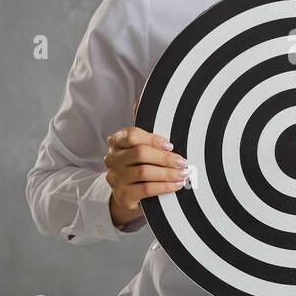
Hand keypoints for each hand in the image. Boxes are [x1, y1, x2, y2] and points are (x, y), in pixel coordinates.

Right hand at [104, 99, 188, 226]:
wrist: (128, 195)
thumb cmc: (139, 165)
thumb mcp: (142, 145)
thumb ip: (144, 127)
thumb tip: (140, 100)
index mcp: (116, 141)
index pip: (132, 136)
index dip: (153, 139)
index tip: (171, 145)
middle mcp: (112, 158)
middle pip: (140, 154)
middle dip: (165, 158)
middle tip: (183, 162)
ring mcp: (115, 178)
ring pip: (144, 172)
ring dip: (168, 173)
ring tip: (183, 174)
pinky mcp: (122, 195)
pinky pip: (146, 189)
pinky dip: (164, 186)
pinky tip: (176, 185)